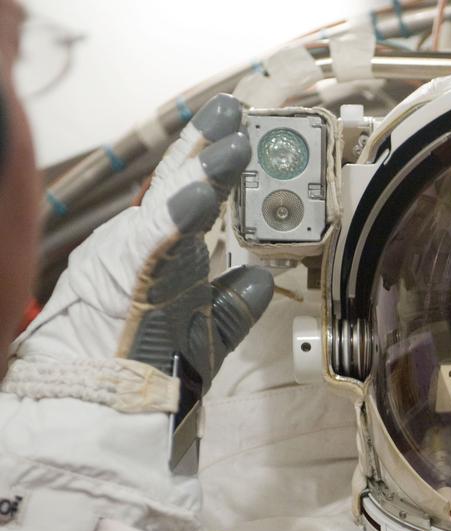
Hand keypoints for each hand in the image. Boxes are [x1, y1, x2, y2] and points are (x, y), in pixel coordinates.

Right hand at [17, 94, 272, 389]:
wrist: (97, 411)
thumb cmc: (142, 374)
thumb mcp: (201, 332)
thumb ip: (231, 305)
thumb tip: (261, 281)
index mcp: (151, 254)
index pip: (182, 196)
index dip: (210, 162)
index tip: (236, 131)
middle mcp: (136, 247)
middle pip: (173, 184)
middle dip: (204, 143)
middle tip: (232, 107)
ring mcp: (131, 261)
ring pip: (169, 203)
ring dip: (204, 170)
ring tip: (233, 138)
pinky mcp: (129, 282)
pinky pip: (156, 242)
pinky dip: (179, 216)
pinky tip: (202, 192)